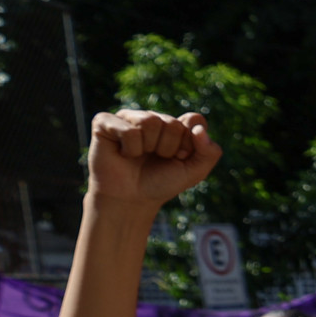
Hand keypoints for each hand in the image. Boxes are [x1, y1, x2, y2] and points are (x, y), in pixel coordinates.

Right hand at [87, 110, 220, 207]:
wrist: (132, 199)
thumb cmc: (161, 183)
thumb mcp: (195, 172)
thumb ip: (209, 152)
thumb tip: (199, 128)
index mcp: (175, 125)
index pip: (194, 119)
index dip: (190, 143)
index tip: (180, 157)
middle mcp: (153, 117)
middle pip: (173, 123)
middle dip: (168, 148)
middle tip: (156, 159)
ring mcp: (129, 117)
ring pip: (151, 122)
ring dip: (149, 147)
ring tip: (140, 156)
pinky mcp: (106, 121)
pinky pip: (128, 129)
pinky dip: (130, 148)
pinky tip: (124, 154)